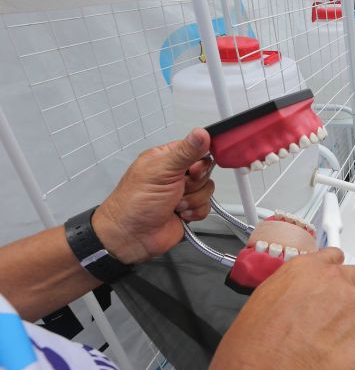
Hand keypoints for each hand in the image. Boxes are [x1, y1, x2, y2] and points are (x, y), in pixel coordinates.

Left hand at [92, 128, 213, 264]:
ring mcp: (182, 192)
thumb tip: (202, 133)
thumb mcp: (162, 171)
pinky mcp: (189, 210)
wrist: (131, 237)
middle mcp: (176, 174)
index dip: (200, 159)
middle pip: (205, 170)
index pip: (195, 148)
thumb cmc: (135, 202)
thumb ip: (185, 152)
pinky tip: (180, 214)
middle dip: (194, 183)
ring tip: (175, 204)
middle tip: (179, 188)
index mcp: (166, 158)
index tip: (193, 169)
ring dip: (193, 199)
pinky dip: (195, 212)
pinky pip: (206, 206)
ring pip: (207, 189)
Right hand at [196, 249, 354, 369]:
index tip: (336, 285)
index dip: (335, 277)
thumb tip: (298, 303)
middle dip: (353, 299)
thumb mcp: (262, 305)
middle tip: (341, 321)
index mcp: (305, 270)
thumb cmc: (254, 357)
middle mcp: (335, 283)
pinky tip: (343, 364)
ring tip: (337, 349)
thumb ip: (291, 293)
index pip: (333, 259)